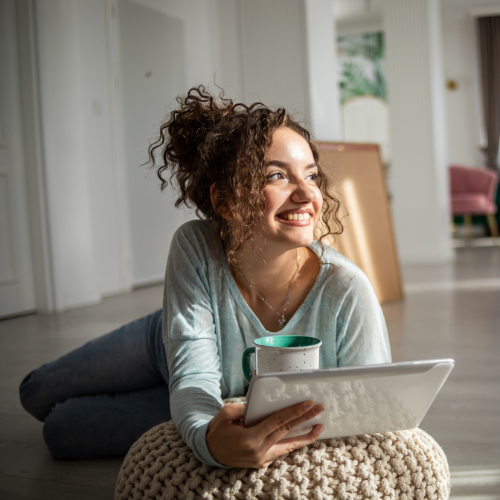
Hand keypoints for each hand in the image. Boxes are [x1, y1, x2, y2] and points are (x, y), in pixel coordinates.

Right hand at [206, 400, 323, 467]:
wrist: (209, 451)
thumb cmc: (218, 430)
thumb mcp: (227, 413)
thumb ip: (245, 407)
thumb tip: (260, 400)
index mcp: (251, 438)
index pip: (278, 422)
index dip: (294, 412)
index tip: (308, 403)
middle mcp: (259, 451)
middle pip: (287, 432)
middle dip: (305, 419)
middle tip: (319, 408)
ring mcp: (261, 459)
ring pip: (288, 446)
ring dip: (305, 436)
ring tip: (319, 427)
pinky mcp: (262, 462)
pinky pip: (281, 451)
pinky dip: (292, 443)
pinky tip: (303, 436)